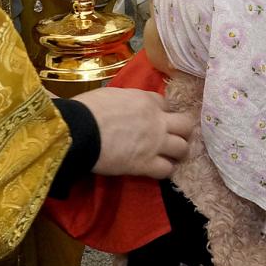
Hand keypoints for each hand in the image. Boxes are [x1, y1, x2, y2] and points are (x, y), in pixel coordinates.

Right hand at [76, 87, 194, 178]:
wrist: (80, 130)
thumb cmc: (89, 109)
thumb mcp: (112, 95)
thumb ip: (126, 100)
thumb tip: (122, 105)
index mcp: (146, 100)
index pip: (166, 104)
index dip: (162, 112)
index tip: (156, 119)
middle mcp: (157, 120)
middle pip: (185, 124)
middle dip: (182, 131)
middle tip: (173, 137)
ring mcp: (155, 143)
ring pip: (182, 148)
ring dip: (177, 152)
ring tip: (168, 156)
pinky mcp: (146, 164)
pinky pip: (167, 170)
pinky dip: (164, 170)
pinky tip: (156, 169)